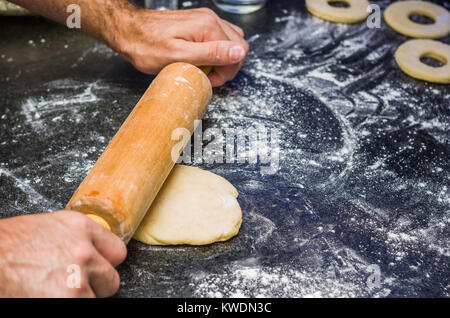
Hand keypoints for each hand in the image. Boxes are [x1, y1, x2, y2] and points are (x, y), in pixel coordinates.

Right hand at [0, 210, 126, 296]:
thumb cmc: (7, 247)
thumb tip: (92, 254)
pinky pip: (84, 303)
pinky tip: (47, 297)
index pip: (117, 251)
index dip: (105, 264)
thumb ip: (76, 239)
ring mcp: (77, 279)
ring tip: (51, 290)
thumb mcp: (49, 229)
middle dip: (94, 285)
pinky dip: (69, 303)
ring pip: (95, 297)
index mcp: (80, 227)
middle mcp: (84, 251)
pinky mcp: (70, 300)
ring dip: (80, 297)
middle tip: (69, 284)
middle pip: (111, 278)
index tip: (97, 270)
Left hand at [105, 7, 248, 86]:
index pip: (238, 52)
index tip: (209, 79)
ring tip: (203, 67)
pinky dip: (214, 51)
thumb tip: (239, 53)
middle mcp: (210, 19)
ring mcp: (204, 19)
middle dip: (227, 65)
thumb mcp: (180, 56)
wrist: (128, 31)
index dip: (226, 72)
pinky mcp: (198, 22)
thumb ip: (212, 53)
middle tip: (207, 75)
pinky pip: (218, 37)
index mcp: (208, 27)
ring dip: (222, 58)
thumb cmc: (147, 46)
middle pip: (238, 45)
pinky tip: (199, 58)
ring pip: (230, 41)